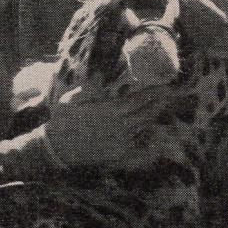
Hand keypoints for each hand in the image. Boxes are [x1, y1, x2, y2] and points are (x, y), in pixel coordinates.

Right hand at [43, 84, 167, 168]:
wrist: (57, 148)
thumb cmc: (63, 121)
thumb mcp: (72, 99)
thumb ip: (89, 87)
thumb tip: (100, 74)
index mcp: (110, 110)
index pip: (139, 99)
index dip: (155, 92)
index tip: (166, 86)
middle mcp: (120, 126)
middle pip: (146, 113)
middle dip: (159, 103)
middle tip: (170, 95)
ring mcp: (121, 141)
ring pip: (143, 127)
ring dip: (152, 117)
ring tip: (159, 108)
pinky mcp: (118, 153)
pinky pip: (137, 143)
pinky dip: (144, 136)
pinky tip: (149, 132)